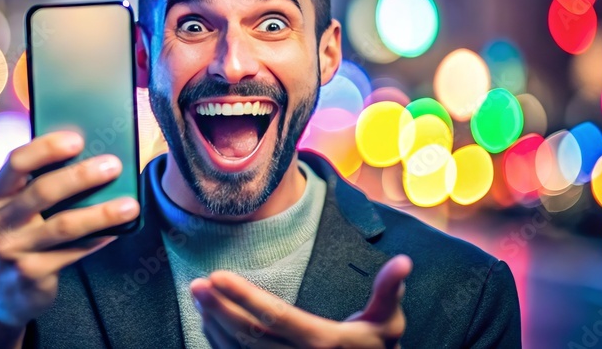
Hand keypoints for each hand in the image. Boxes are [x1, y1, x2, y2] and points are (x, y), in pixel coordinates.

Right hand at [0, 131, 140, 345]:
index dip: (46, 148)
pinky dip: (98, 239)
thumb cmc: (17, 236)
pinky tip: (118, 230)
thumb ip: (35, 186)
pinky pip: (73, 252)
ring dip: (101, 213)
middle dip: (81, 176)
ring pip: (63, 225)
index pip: (16, 163)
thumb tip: (88, 156)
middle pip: (43, 191)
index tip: (77, 139)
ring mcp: (13, 250)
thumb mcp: (12, 210)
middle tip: (113, 165)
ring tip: (130, 205)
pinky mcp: (31, 274)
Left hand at [191, 255, 412, 348]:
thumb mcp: (388, 323)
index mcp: (323, 342)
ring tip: (198, 297)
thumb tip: (404, 261)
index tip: (217, 275)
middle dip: (220, 308)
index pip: (275, 316)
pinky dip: (219, 342)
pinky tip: (209, 321)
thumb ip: (389, 291)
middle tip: (197, 284)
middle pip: (249, 334)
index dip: (244, 296)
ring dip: (215, 323)